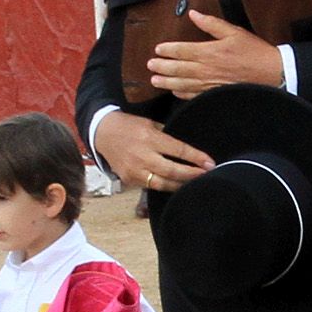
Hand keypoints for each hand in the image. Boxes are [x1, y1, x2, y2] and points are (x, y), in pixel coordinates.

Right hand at [92, 109, 213, 191]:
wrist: (102, 133)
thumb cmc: (130, 126)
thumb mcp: (150, 124)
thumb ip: (167, 136)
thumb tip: (188, 149)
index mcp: (150, 138)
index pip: (179, 150)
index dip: (196, 158)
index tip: (210, 163)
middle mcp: (142, 155)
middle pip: (173, 170)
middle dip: (193, 174)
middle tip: (207, 175)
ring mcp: (135, 170)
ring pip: (163, 183)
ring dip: (182, 184)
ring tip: (196, 183)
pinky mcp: (129, 179)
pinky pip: (152, 187)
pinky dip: (167, 187)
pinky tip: (178, 186)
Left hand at [145, 8, 285, 98]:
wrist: (271, 74)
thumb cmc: (254, 51)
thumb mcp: (233, 32)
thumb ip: (211, 24)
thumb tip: (194, 14)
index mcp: (209, 52)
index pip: (181, 50)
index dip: (168, 50)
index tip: (158, 49)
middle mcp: (206, 69)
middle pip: (177, 68)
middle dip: (162, 67)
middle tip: (150, 66)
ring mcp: (209, 84)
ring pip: (182, 84)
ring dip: (167, 82)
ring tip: (155, 81)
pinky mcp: (215, 94)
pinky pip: (194, 95)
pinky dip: (182, 94)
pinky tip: (175, 92)